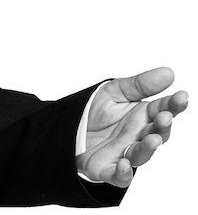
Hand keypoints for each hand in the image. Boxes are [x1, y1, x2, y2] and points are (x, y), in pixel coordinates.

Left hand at [77, 67, 187, 186]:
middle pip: (156, 133)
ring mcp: (124, 153)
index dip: (173, 104)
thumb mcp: (115, 91)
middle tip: (165, 116)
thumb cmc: (95, 111)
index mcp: (142, 116)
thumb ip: (140, 85)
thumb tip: (169, 73)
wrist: (67, 127)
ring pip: (141, 155)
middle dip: (162, 126)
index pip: (163, 110)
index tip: (181, 96)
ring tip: (152, 139)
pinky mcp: (107, 169)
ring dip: (148, 148)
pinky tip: (123, 164)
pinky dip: (123, 173)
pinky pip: (118, 176)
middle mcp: (137, 136)